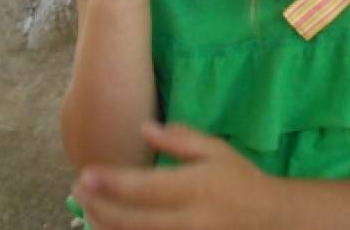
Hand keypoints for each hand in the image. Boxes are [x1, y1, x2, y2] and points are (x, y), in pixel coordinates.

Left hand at [72, 122, 275, 229]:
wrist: (271, 219)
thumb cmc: (239, 179)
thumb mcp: (215, 150)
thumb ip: (180, 140)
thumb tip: (144, 129)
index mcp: (195, 188)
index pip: (144, 189)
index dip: (112, 183)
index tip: (85, 174)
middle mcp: (189, 220)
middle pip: (133, 221)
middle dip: (100, 208)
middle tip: (77, 190)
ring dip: (107, 228)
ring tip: (87, 211)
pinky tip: (109, 228)